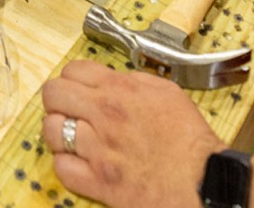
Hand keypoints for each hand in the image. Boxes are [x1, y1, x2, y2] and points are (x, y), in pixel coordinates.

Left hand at [42, 61, 220, 207]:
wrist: (202, 180)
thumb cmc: (189, 139)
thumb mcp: (168, 92)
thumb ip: (135, 81)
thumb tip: (115, 80)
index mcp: (121, 91)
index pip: (73, 70)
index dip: (71, 77)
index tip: (75, 86)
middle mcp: (104, 116)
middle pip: (54, 95)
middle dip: (56, 99)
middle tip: (65, 108)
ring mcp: (98, 150)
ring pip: (51, 130)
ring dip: (57, 131)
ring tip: (69, 136)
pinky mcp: (98, 182)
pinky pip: (61, 168)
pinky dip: (65, 164)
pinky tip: (77, 161)